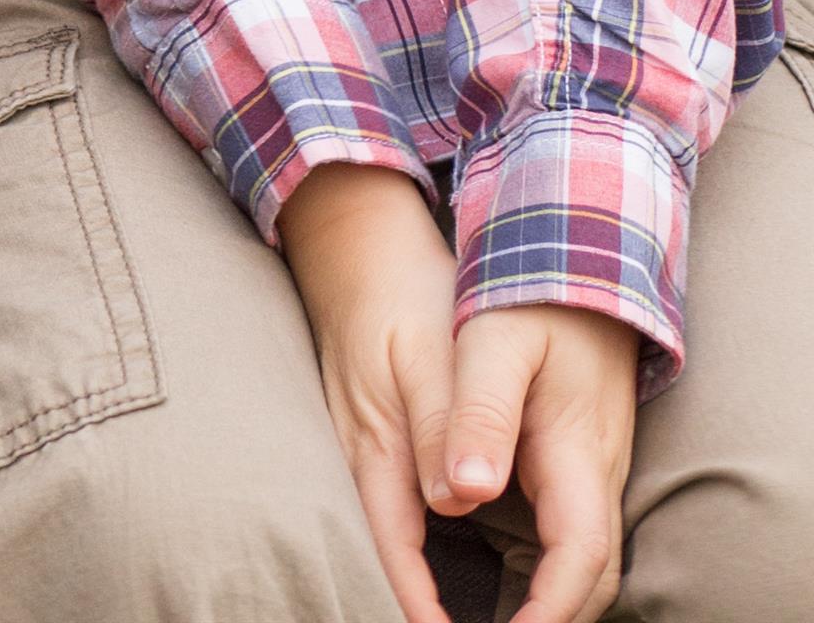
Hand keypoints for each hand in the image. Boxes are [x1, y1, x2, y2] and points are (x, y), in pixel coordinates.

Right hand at [280, 163, 459, 622]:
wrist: (353, 230)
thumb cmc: (399, 286)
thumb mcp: (428, 351)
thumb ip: (444, 426)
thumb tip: (460, 500)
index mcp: (378, 445)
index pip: (395, 558)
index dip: (418, 612)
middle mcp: (359, 455)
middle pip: (380, 560)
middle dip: (410, 609)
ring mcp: (356, 443)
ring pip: (379, 539)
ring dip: (406, 587)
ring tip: (443, 621)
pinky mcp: (364, 428)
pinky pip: (381, 510)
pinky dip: (404, 551)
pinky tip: (423, 567)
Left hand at [431, 306, 637, 622]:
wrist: (581, 245)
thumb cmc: (532, 290)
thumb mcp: (492, 343)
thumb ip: (478, 415)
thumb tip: (464, 492)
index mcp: (577, 452)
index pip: (578, 559)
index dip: (547, 612)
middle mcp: (597, 470)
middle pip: (592, 576)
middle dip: (555, 620)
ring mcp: (596, 464)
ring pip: (588, 559)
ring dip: (556, 602)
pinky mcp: (582, 453)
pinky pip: (576, 533)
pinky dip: (554, 572)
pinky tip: (519, 587)